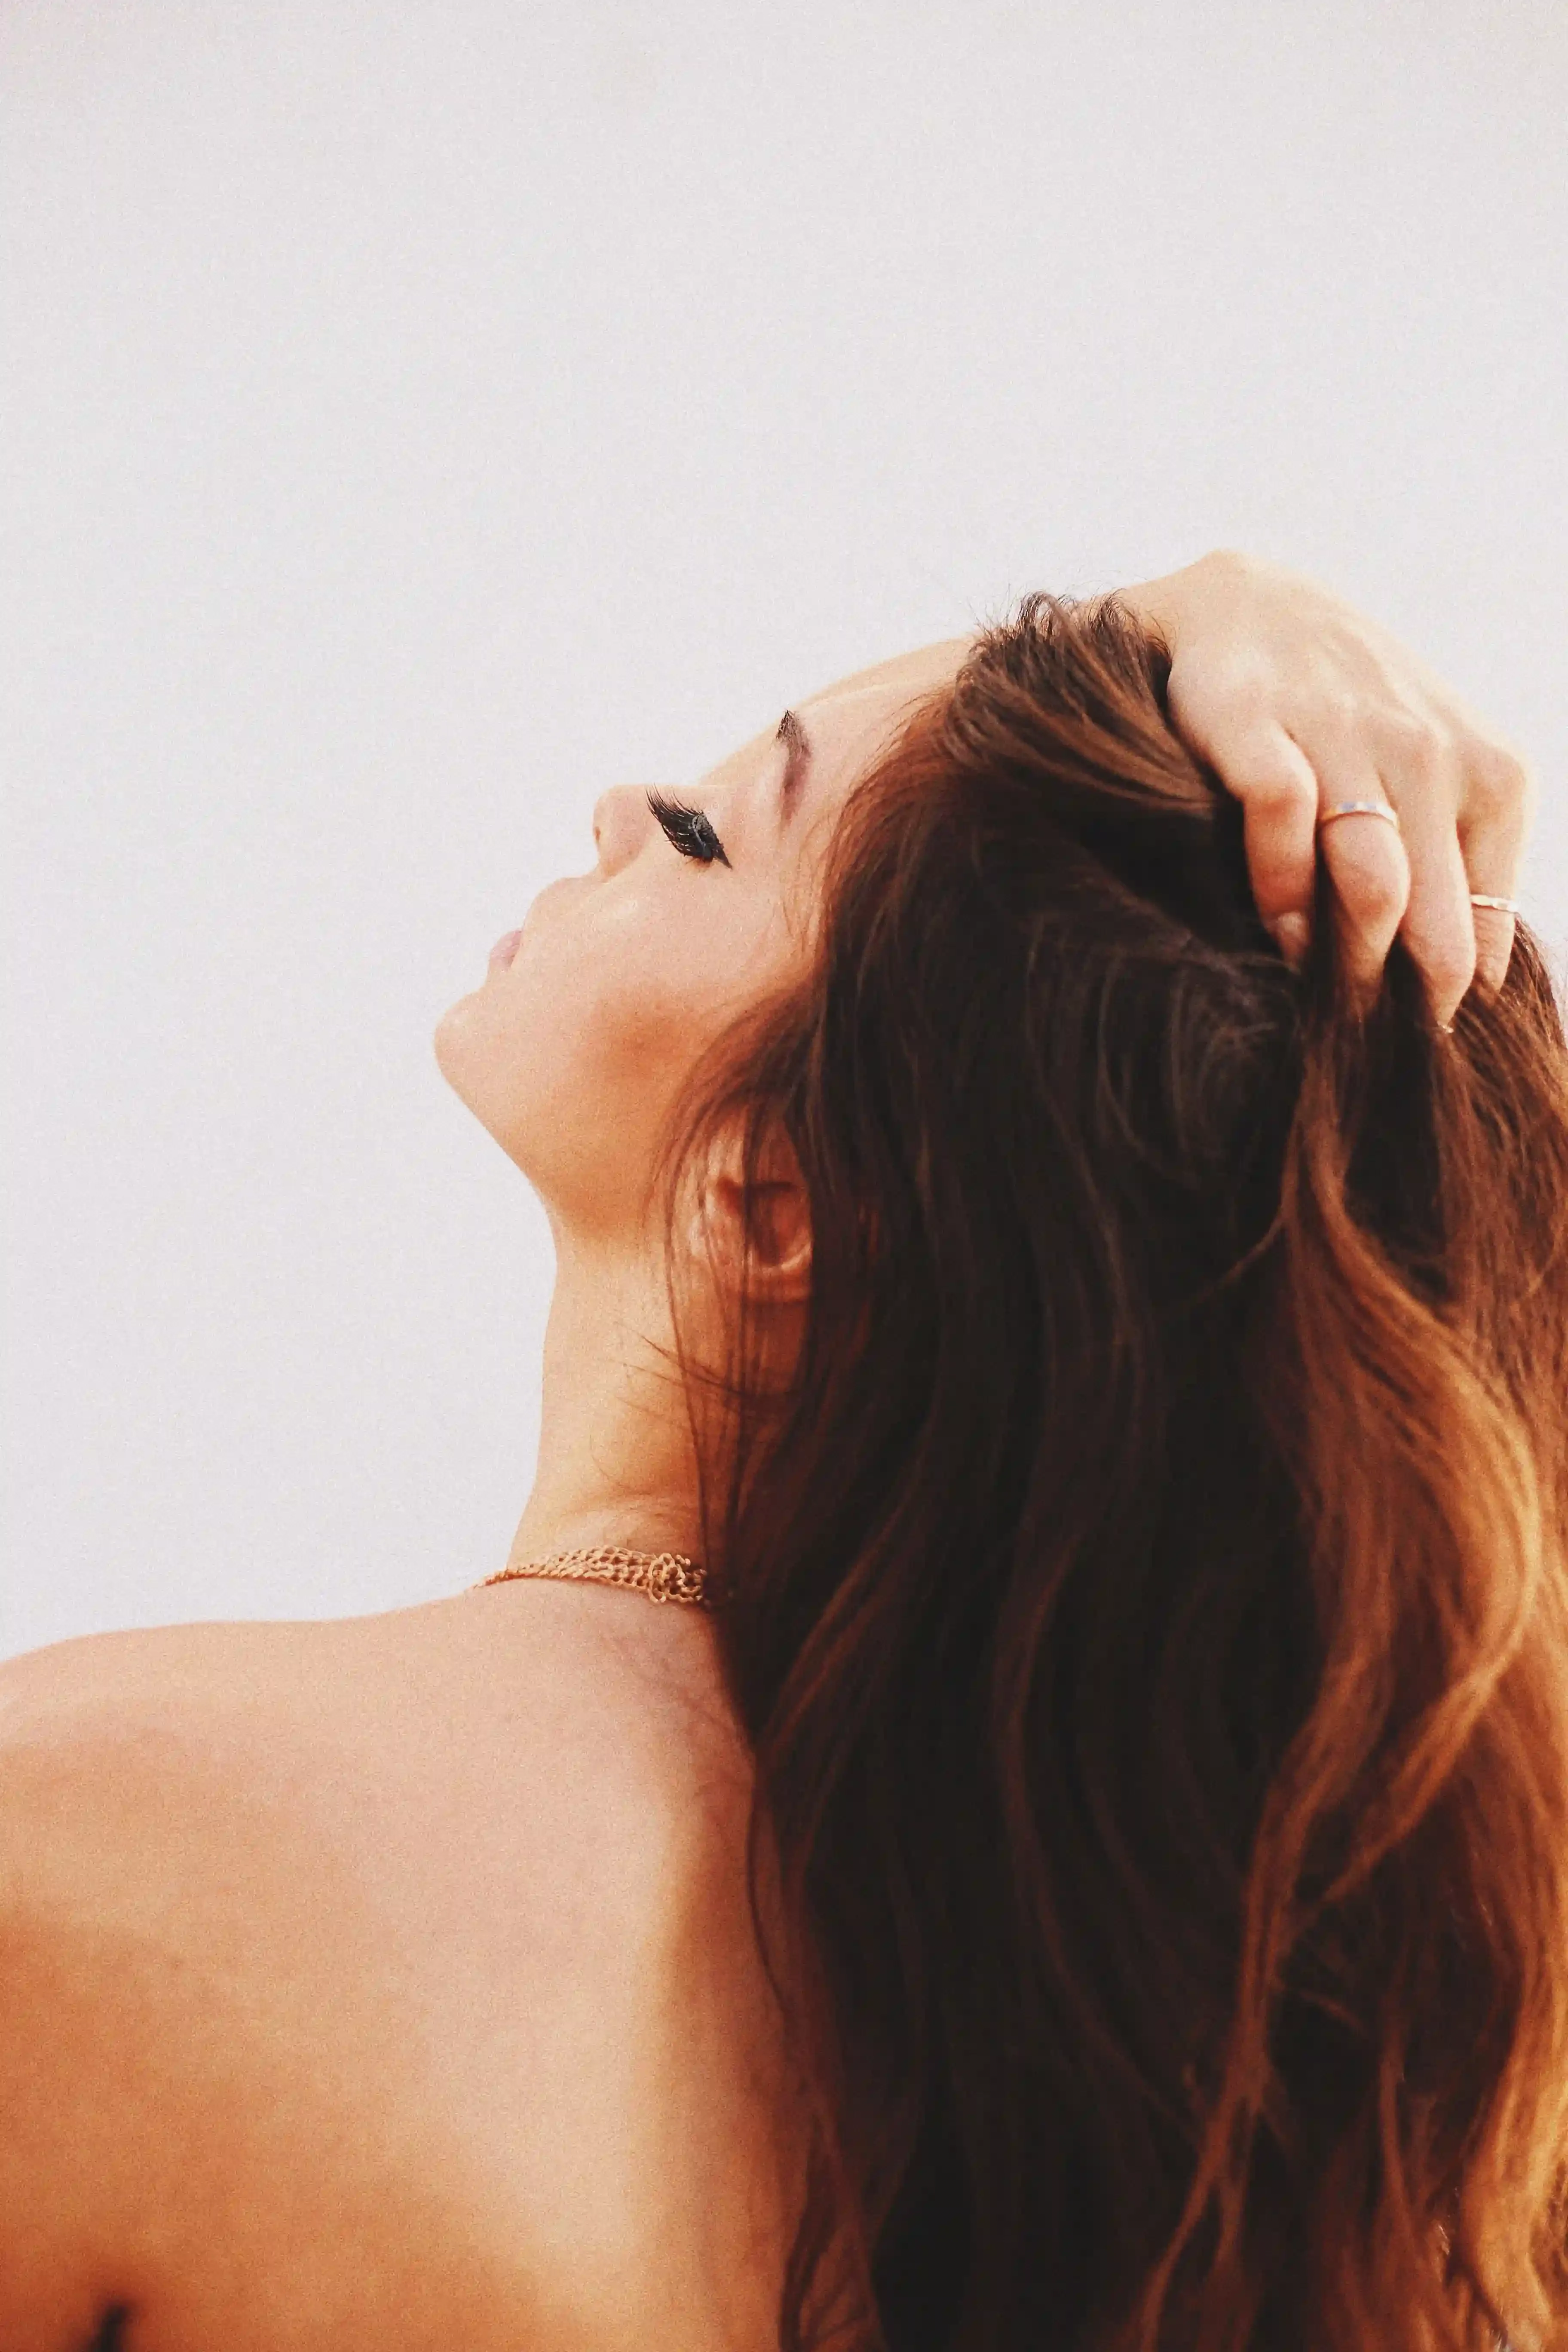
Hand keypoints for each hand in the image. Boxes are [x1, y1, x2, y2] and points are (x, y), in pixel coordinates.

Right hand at [1120, 550, 1535, 1026]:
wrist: (1245, 603)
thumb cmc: (1345, 717)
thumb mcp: (1428, 776)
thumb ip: (1452, 866)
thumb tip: (1460, 989)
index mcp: (1487, 773)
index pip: (1483, 926)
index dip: (1445, 994)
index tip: (1408, 1030)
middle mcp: (1426, 750)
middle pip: (1433, 922)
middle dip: (1398, 1000)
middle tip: (1360, 1041)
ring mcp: (1342, 732)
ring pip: (1372, 881)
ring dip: (1341, 958)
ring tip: (1314, 992)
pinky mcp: (1257, 719)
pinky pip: (1282, 821)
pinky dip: (1276, 888)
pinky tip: (1269, 923)